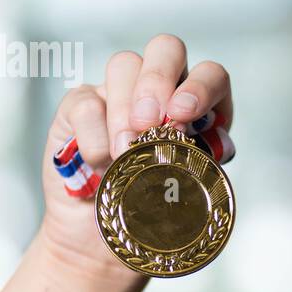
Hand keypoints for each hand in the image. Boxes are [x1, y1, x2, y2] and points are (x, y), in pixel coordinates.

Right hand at [37, 34, 234, 284]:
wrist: (102, 242)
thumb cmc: (152, 214)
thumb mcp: (185, 193)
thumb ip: (196, 165)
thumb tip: (200, 146)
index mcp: (200, 108)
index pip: (210, 75)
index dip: (200, 86)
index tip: (183, 115)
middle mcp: (163, 91)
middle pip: (166, 49)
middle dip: (158, 80)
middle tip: (150, 123)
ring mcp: (120, 94)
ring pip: (125, 65)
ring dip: (125, 109)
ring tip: (125, 152)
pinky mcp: (81, 107)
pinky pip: (86, 99)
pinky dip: (94, 133)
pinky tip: (100, 162)